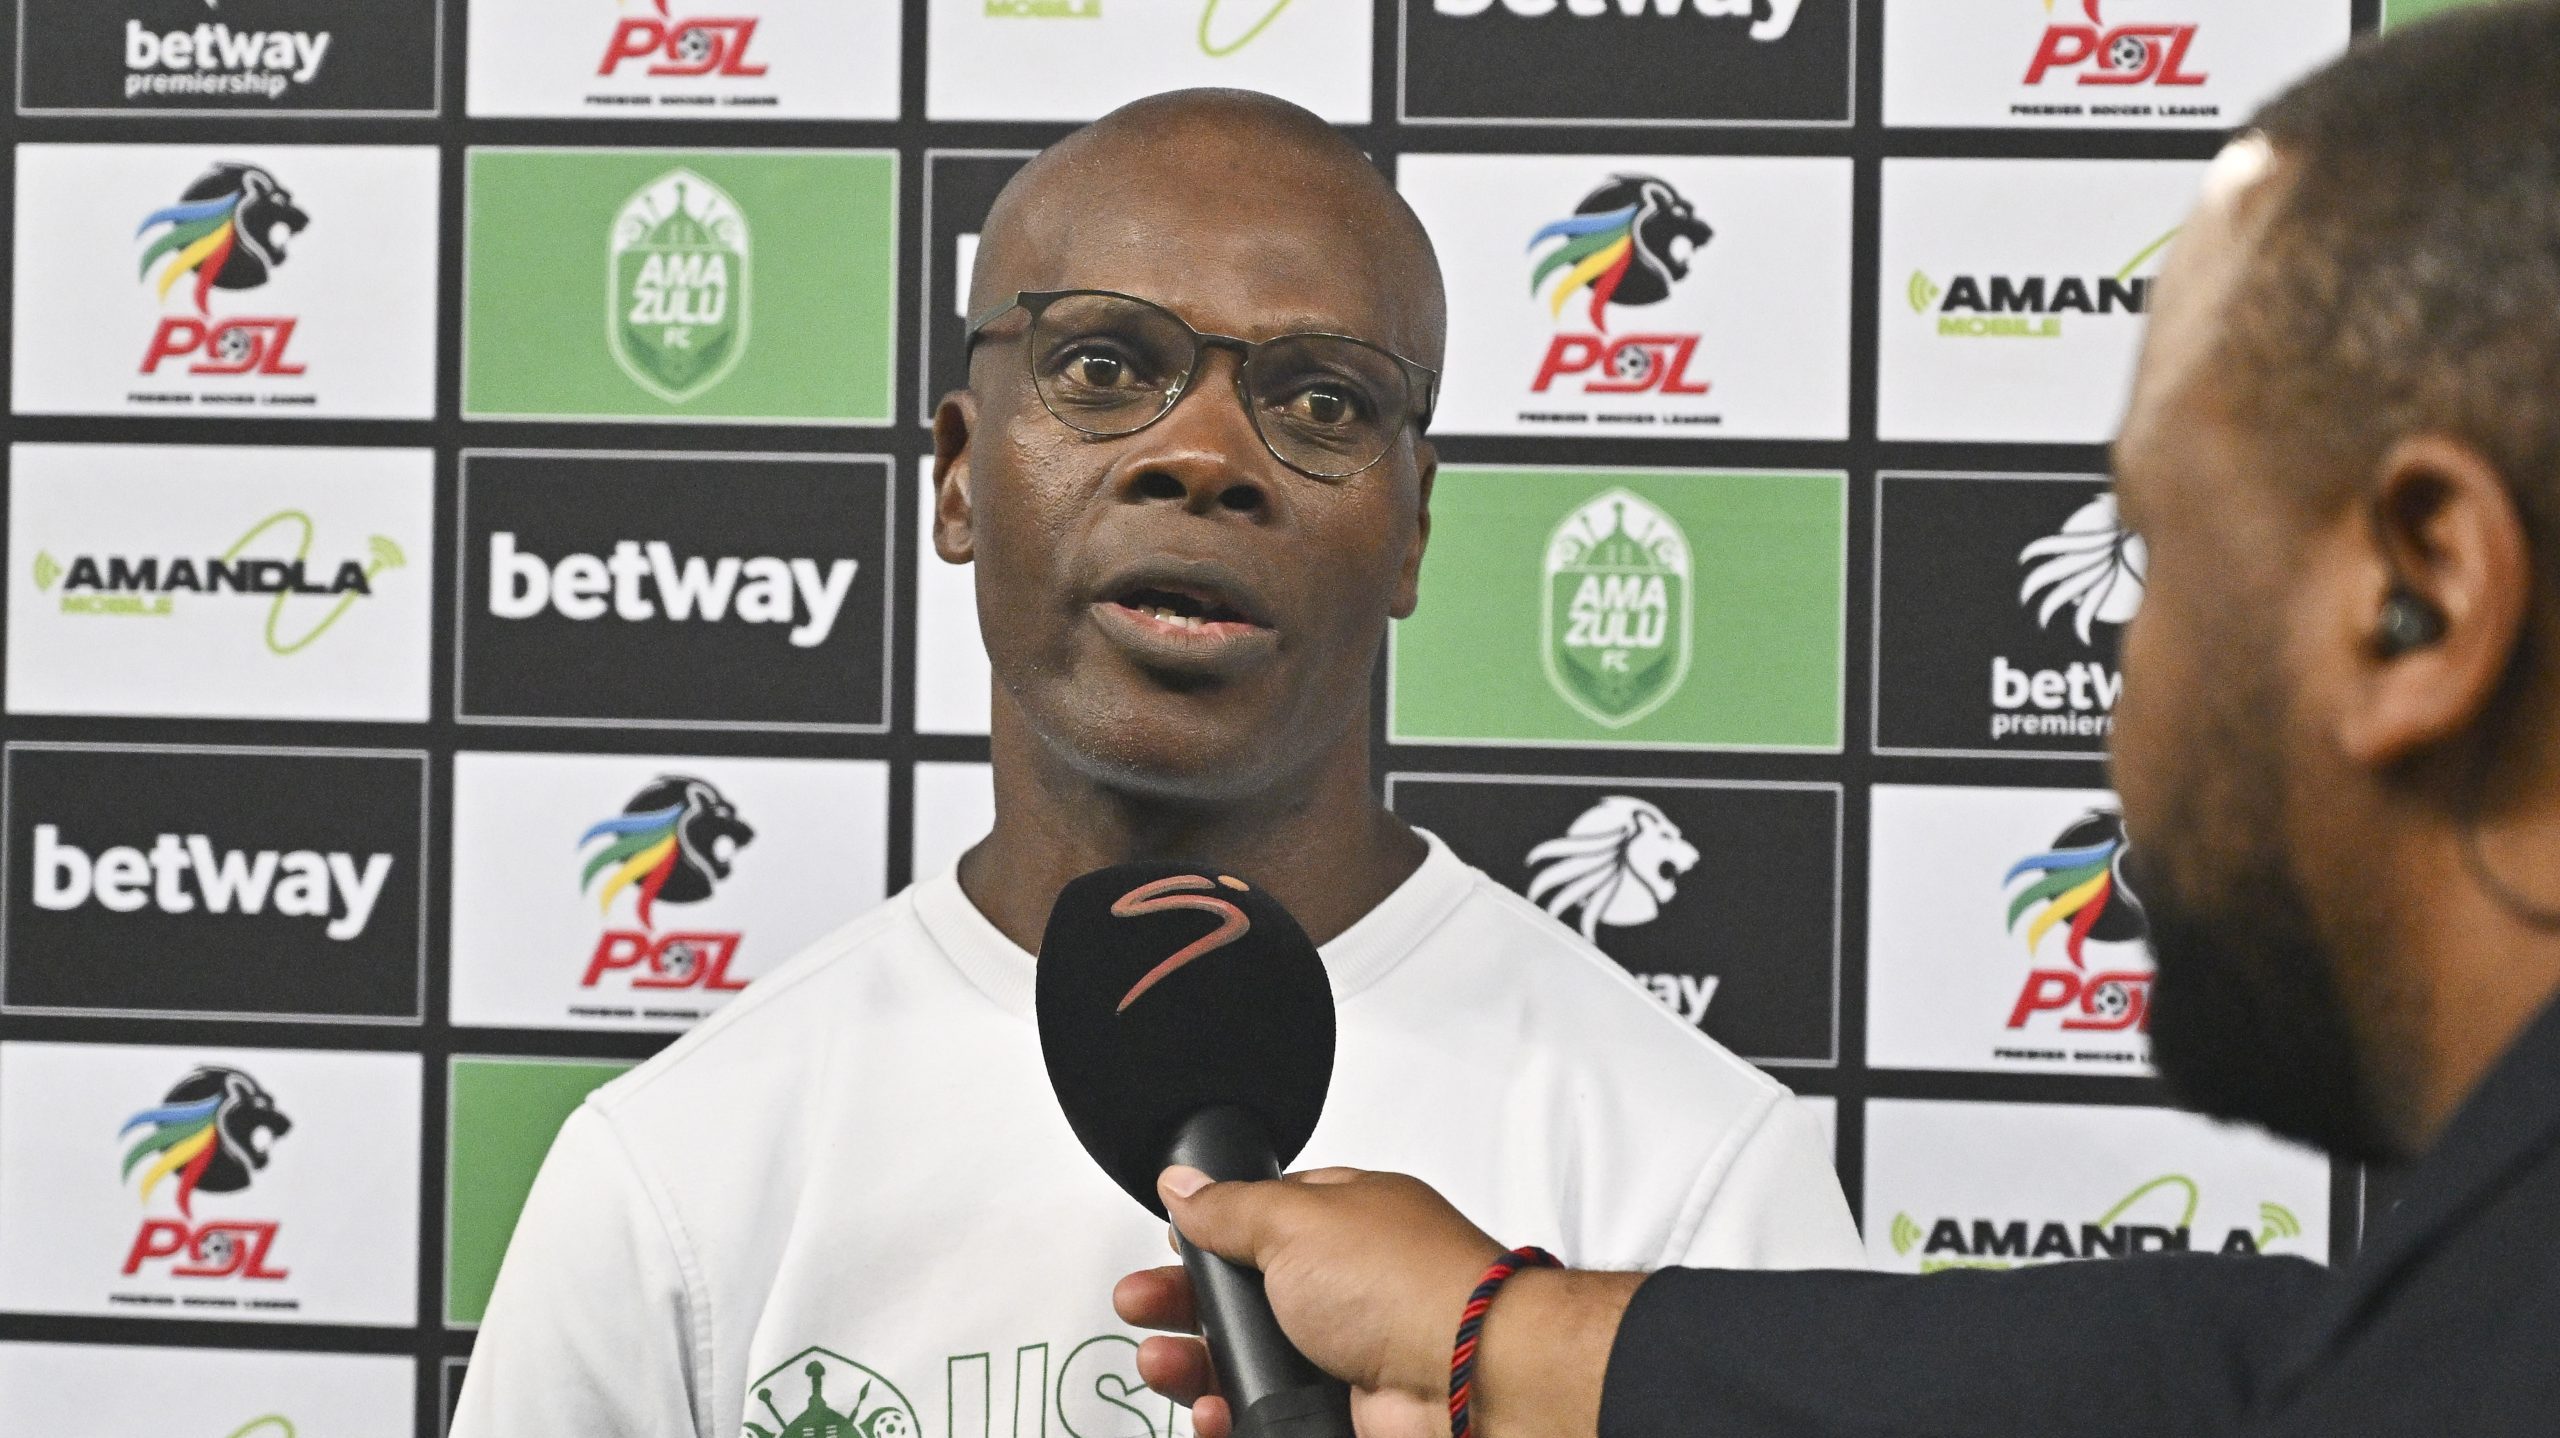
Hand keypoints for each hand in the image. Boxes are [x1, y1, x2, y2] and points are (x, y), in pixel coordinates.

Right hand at [1113, 1166, 1503, 1437]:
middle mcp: (1347, 1284)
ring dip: (1198, 1364)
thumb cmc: (1406, 1284)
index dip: (1210, 1235)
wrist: (1468, 1378)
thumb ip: (1231, 1207)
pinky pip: (1272, 1415)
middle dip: (1184, 1303)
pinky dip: (1233, 1415)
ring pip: (1251, 1361)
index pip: (1261, 1220)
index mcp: (1343, 1219)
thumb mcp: (1295, 1222)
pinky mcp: (1344, 1411)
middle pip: (1244, 1296)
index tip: (1169, 1249)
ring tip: (1165, 1364)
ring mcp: (1346, 1352)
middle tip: (1143, 1307)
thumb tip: (1184, 1184)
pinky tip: (1212, 1410)